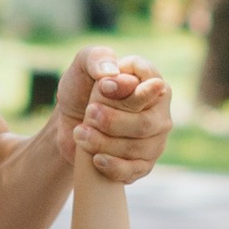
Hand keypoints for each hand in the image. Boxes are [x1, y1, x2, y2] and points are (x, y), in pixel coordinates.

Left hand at [56, 45, 172, 186]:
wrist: (69, 122)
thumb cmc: (80, 88)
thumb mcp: (83, 65)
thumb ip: (97, 58)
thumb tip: (113, 74)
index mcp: (151, 81)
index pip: (154, 85)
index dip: (128, 89)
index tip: (102, 88)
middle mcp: (159, 111)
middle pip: (146, 123)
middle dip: (113, 121)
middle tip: (89, 113)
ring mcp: (155, 139)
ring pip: (139, 147)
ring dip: (105, 142)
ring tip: (81, 133)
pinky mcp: (143, 163)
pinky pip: (135, 169)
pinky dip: (114, 166)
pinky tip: (96, 158)